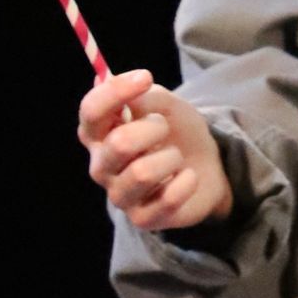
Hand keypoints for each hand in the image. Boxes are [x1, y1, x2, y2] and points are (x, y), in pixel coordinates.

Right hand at [79, 67, 233, 230]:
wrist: (205, 166)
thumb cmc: (176, 132)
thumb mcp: (166, 104)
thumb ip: (147, 96)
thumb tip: (133, 92)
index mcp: (99, 134)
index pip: (91, 112)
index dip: (115, 92)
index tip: (145, 78)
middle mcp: (102, 166)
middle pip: (118, 144)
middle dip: (153, 128)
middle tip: (164, 127)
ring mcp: (119, 195)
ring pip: (142, 173)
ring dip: (170, 157)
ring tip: (175, 157)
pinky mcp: (142, 219)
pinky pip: (167, 198)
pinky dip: (186, 181)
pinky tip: (186, 178)